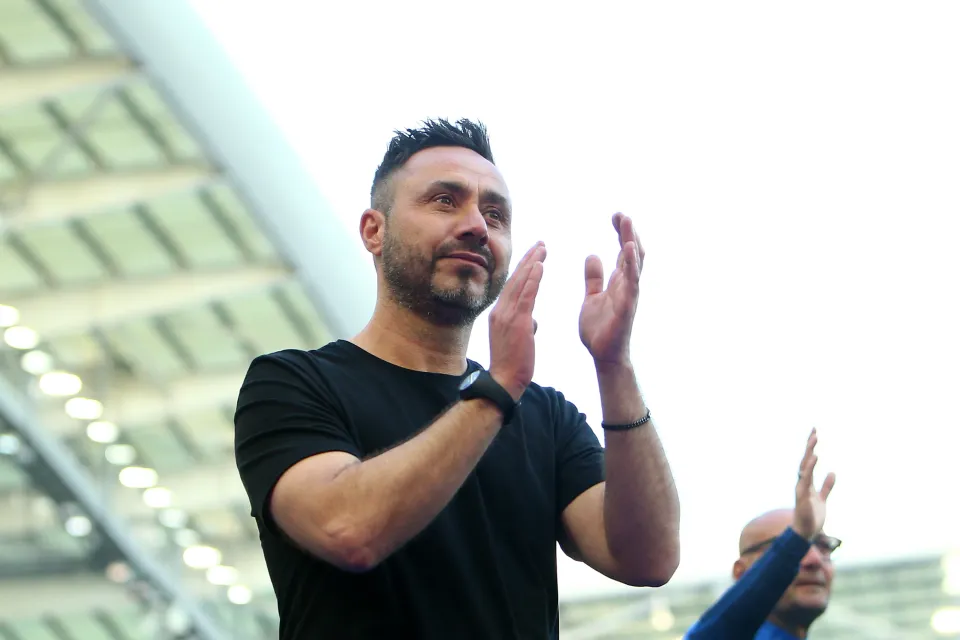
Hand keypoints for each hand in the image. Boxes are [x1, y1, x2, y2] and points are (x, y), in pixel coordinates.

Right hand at [488, 242, 545, 400]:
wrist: (504, 381)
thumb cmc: (512, 364)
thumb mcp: (516, 340)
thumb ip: (524, 326)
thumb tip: (532, 322)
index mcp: (499, 314)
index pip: (512, 286)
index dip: (523, 269)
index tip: (532, 256)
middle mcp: (501, 310)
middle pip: (516, 279)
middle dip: (528, 259)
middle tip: (540, 244)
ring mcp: (508, 315)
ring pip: (521, 282)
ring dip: (532, 263)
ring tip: (542, 248)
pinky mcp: (518, 321)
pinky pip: (526, 295)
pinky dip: (533, 278)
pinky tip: (540, 265)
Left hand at [579, 213, 643, 364]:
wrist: (603, 355)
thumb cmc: (600, 328)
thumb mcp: (592, 297)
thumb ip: (594, 277)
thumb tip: (593, 255)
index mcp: (619, 282)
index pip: (623, 251)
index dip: (621, 232)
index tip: (615, 215)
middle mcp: (628, 285)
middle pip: (632, 252)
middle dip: (628, 232)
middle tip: (621, 213)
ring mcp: (629, 295)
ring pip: (635, 263)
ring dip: (631, 241)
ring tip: (627, 222)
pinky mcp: (626, 306)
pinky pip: (631, 282)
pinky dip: (632, 265)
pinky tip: (628, 249)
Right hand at [793, 428, 836, 539]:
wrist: (805, 533)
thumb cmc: (812, 517)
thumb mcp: (822, 499)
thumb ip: (827, 486)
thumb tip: (832, 473)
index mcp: (807, 482)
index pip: (808, 461)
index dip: (811, 447)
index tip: (814, 432)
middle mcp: (802, 483)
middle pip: (805, 460)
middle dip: (809, 445)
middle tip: (815, 430)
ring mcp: (801, 488)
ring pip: (804, 466)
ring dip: (809, 452)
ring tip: (814, 440)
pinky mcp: (802, 496)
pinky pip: (806, 479)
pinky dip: (809, 467)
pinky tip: (815, 457)